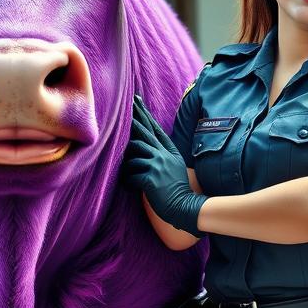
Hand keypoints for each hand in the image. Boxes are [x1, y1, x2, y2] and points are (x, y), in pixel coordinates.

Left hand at [124, 95, 205, 235]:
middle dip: (132, 119)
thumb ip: (162, 155)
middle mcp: (164, 155)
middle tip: (122, 107)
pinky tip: (129, 187)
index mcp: (169, 151)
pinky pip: (131, 174)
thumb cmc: (176, 189)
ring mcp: (158, 165)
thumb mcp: (174, 166)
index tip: (135, 100)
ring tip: (127, 175)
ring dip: (126, 165)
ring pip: (133, 154)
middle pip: (143, 132)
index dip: (144, 114)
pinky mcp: (150, 178)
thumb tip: (143, 145)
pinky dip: (127, 181)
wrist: (185, 207)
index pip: (154, 128)